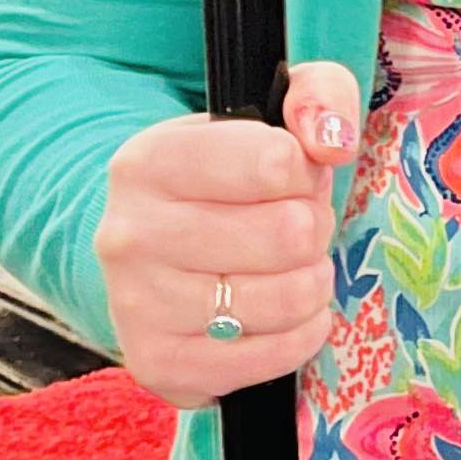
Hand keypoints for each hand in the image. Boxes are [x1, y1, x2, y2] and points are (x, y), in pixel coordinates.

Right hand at [95, 62, 357, 409]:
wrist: (155, 258)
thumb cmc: (228, 182)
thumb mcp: (269, 114)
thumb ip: (317, 95)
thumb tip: (331, 140)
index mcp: (149, 161)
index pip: (276, 162)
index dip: (305, 172)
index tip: (290, 176)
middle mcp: (129, 233)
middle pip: (289, 234)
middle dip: (311, 229)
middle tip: (293, 228)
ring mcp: (137, 304)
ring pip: (288, 298)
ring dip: (311, 282)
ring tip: (287, 268)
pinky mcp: (160, 364)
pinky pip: (276, 355)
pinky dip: (300, 335)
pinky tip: (279, 314)